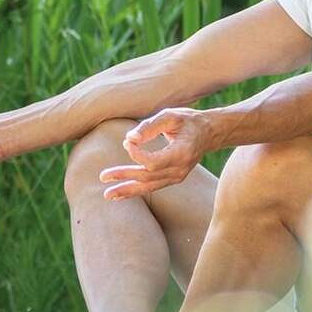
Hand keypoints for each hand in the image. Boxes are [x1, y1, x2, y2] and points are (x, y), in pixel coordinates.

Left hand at [99, 107, 217, 198]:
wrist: (209, 133)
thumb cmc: (187, 121)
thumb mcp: (170, 116)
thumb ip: (149, 126)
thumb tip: (129, 139)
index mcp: (181, 153)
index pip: (153, 163)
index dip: (137, 154)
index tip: (129, 141)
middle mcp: (180, 170)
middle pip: (148, 177)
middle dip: (124, 176)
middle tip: (103, 177)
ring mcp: (177, 177)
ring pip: (149, 187)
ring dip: (127, 190)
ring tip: (107, 194)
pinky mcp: (173, 179)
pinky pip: (152, 187)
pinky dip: (136, 190)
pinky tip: (120, 195)